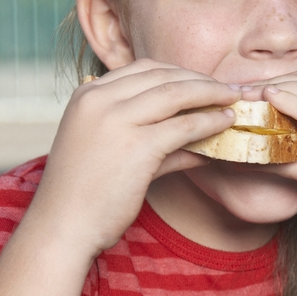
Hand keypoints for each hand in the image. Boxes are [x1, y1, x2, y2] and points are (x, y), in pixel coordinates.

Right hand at [32, 59, 241, 256]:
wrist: (62, 227)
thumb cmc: (84, 195)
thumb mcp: (108, 150)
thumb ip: (149, 137)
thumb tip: (194, 140)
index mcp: (88, 94)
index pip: (143, 69)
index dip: (179, 73)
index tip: (203, 82)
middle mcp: (99, 99)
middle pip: (162, 75)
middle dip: (200, 80)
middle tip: (228, 89)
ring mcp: (116, 119)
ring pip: (177, 93)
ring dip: (212, 95)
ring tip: (234, 102)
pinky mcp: (137, 145)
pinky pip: (184, 125)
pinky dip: (210, 122)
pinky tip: (225, 124)